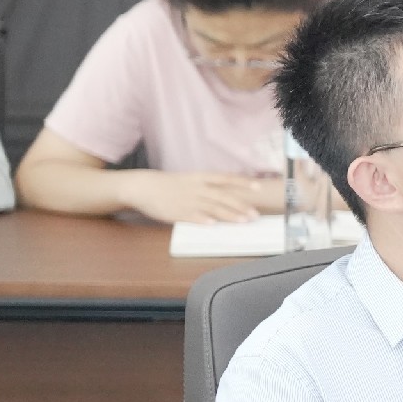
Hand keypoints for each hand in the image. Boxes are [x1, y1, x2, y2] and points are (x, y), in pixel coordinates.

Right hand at [127, 171, 279, 224]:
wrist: (143, 186)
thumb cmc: (170, 185)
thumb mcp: (190, 180)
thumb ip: (208, 187)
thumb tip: (228, 196)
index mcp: (200, 177)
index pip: (226, 178)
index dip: (243, 182)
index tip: (259, 187)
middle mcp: (197, 188)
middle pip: (223, 196)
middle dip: (241, 206)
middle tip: (255, 215)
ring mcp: (187, 200)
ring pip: (212, 207)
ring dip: (228, 215)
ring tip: (242, 222)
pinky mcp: (177, 212)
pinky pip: (192, 216)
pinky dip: (203, 220)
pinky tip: (213, 225)